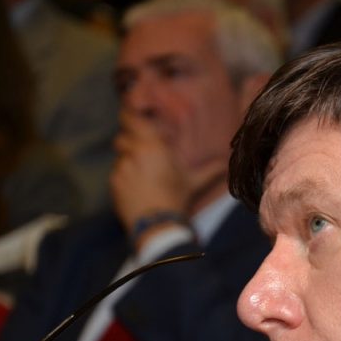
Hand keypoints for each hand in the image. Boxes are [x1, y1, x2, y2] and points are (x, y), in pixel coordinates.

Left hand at [110, 109, 226, 237]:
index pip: (129, 118)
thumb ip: (209, 170)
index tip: (132, 118)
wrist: (158, 224)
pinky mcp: (114, 182)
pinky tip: (137, 190)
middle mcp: (134, 152)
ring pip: (120, 158)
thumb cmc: (177, 198)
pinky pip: (116, 174)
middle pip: (122, 138)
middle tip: (141, 154)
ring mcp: (121, 167)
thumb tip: (226, 164)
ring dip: (128, 163)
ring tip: (142, 178)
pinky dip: (124, 179)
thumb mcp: (194, 182)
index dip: (128, 116)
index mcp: (152, 145)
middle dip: (129, 144)